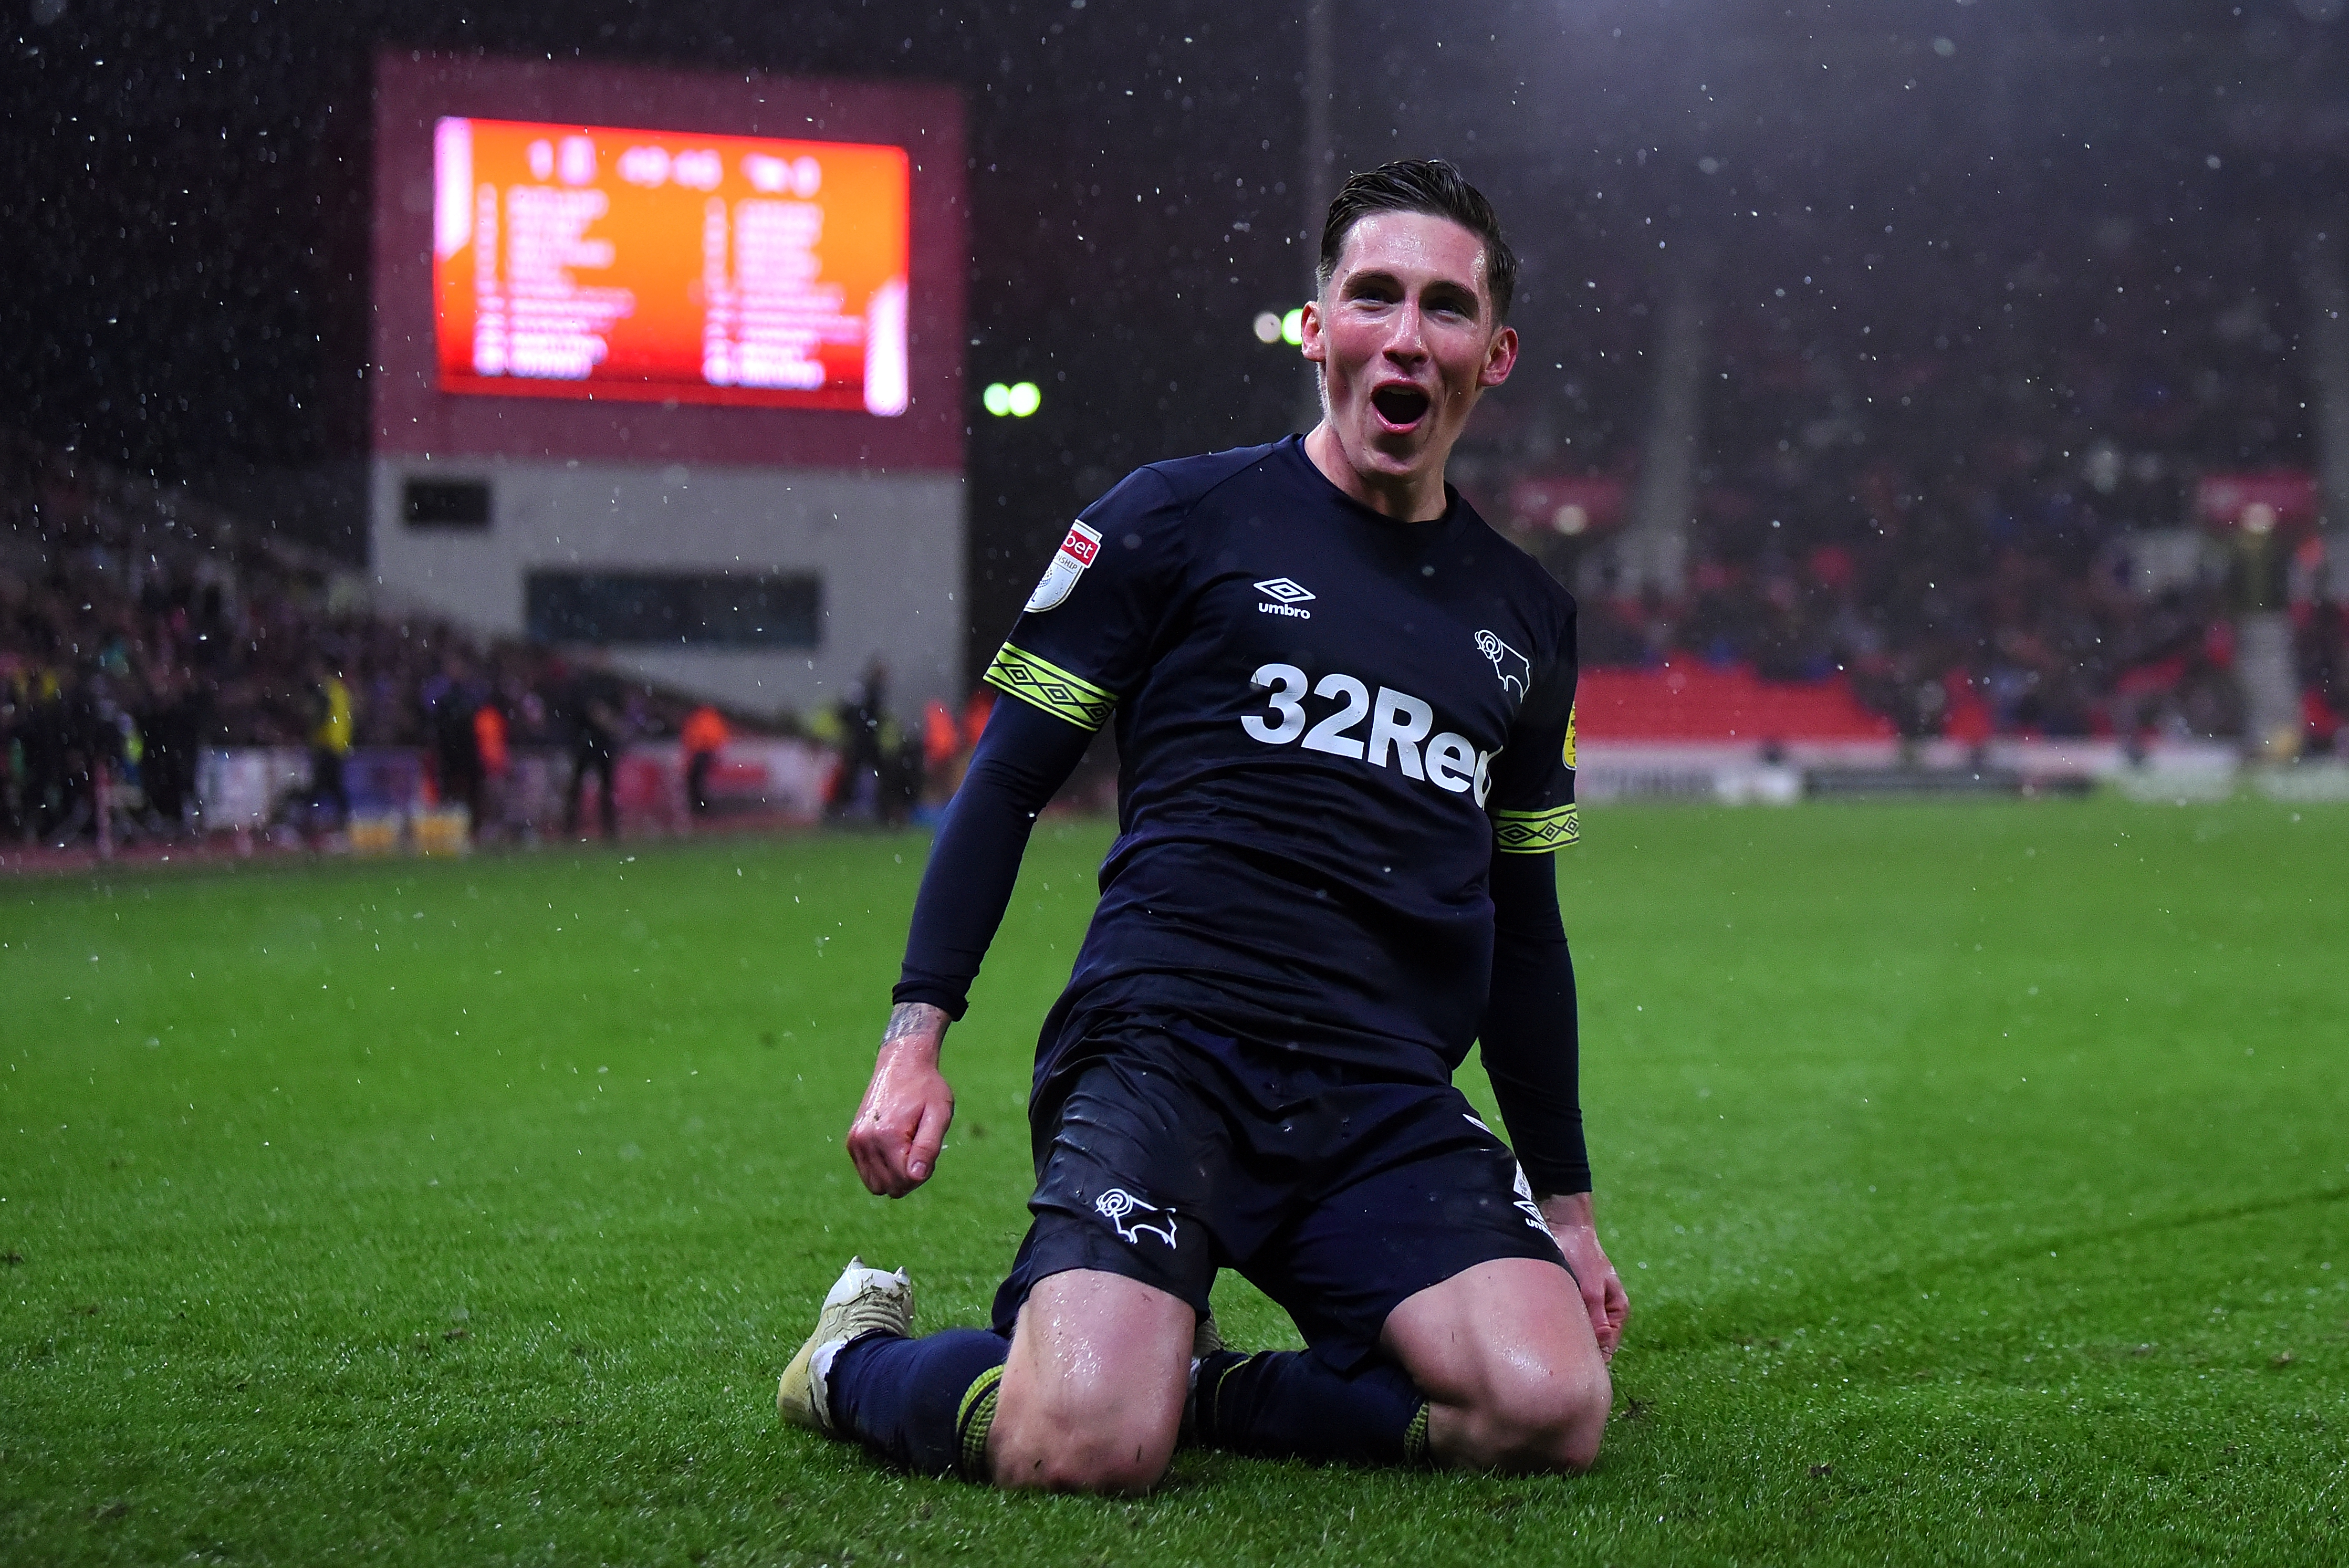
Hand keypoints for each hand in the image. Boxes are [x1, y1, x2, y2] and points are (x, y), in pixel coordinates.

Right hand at [845, 1003, 954, 1197]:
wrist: (902, 1064)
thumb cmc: (926, 1089)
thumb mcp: (939, 1115)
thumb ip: (928, 1148)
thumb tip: (915, 1178)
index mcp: (887, 1135)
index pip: (905, 1181)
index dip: (922, 1173)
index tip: (929, 1151)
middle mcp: (864, 1140)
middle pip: (890, 1187)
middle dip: (909, 1177)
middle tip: (919, 1148)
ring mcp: (855, 1142)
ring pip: (876, 1186)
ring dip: (895, 1176)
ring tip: (907, 1149)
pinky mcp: (852, 1142)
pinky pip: (868, 1174)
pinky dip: (883, 1169)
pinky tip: (895, 1147)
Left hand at [1539, 1191, 1628, 1361]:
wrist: (1563, 1226)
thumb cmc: (1581, 1255)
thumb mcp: (1591, 1290)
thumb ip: (1596, 1320)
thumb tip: (1602, 1354)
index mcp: (1616, 1311)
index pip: (1607, 1350)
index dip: (1590, 1363)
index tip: (1570, 1370)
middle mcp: (1603, 1312)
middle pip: (1590, 1344)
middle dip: (1575, 1351)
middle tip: (1554, 1359)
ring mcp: (1586, 1306)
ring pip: (1575, 1333)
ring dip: (1564, 1338)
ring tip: (1546, 1342)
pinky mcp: (1570, 1300)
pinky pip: (1564, 1321)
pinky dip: (1555, 1325)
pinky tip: (1540, 1328)